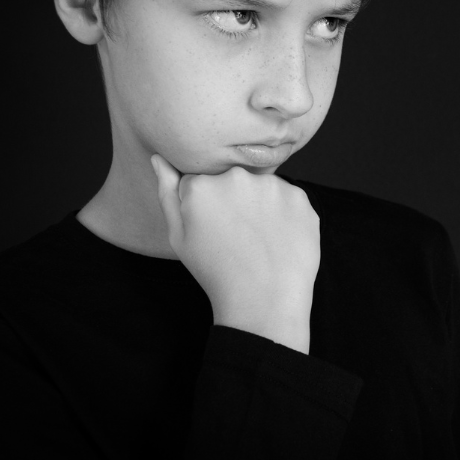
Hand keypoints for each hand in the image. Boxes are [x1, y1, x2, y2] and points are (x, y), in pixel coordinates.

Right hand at [151, 154, 319, 353]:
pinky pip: (289, 198)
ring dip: (261, 204)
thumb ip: (167, 192)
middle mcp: (237, 177)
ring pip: (263, 188)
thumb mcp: (179, 237)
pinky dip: (285, 214)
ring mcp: (273, 186)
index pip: (201, 181)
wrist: (263, 301)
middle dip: (234, 200)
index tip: (214, 228)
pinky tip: (279, 238)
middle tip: (238, 236)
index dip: (206, 206)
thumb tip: (159, 158)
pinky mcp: (301, 197)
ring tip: (259, 239)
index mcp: (202, 184)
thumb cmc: (216, 272)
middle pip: (233, 179)